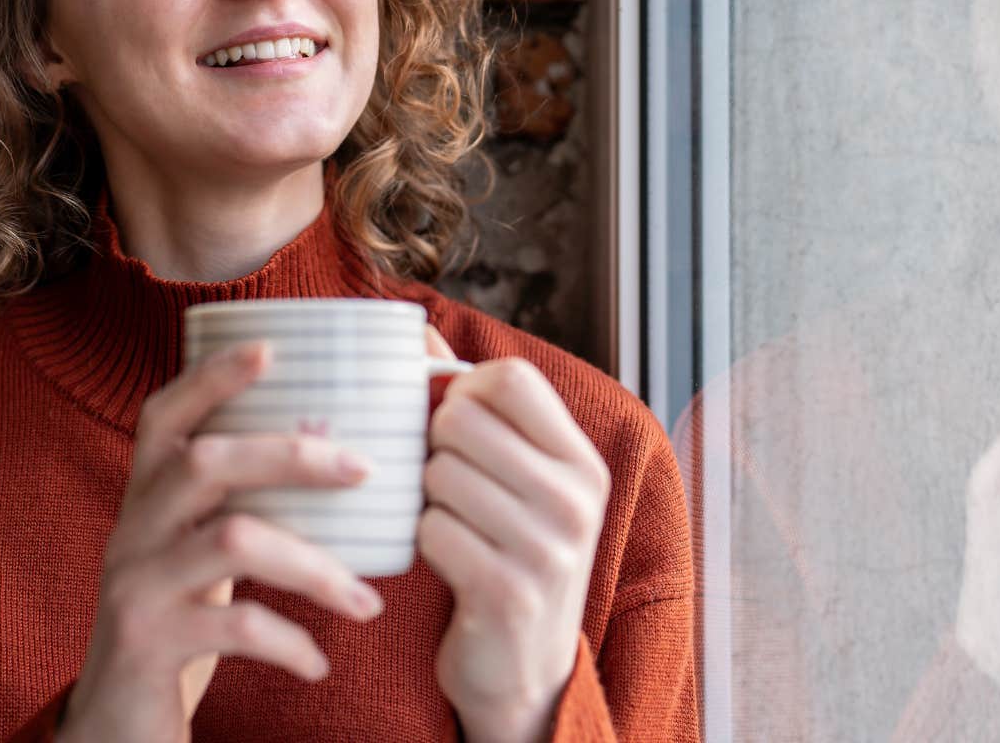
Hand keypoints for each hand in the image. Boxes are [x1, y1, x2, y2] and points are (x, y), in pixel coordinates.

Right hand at [58, 342, 385, 742]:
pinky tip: (319, 662)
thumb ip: (237, 510)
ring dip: (314, 565)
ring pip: (231, 541)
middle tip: (365, 470)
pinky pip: (233, 627)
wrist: (112, 728)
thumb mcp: (194, 560)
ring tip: (366, 601)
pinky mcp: (147, 645)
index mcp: (145, 501)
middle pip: (206, 462)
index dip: (211, 376)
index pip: (163, 417)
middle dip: (291, 455)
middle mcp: (131, 532)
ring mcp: (134, 586)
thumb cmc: (176, 628)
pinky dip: (289, 641)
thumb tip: (335, 459)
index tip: (272, 347)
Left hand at [417, 327, 609, 742]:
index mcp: (582, 460)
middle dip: (434, 448)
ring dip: (426, 501)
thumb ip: (475, 404)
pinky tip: (449, 562)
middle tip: (448, 485)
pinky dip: (423, 543)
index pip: (509, 376)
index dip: (462, 391)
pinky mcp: (509, 592)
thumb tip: (417, 333)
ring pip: (439, 475)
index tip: (455, 425)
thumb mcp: (515, 478)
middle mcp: (577, 498)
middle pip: (461, 419)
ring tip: (453, 526)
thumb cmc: (506, 552)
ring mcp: (549, 548)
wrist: (521, 667)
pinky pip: (431, 531)